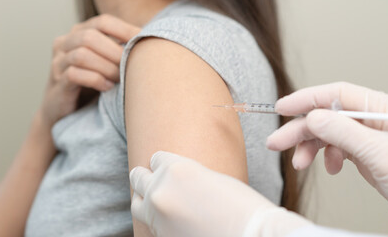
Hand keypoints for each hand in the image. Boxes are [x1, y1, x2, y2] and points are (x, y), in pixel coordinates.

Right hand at [39, 14, 139, 125]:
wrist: (66, 112)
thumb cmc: (91, 85)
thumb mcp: (105, 63)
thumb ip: (118, 50)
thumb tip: (147, 42)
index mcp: (78, 33)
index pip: (102, 22)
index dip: (125, 30)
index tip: (143, 42)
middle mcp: (64, 44)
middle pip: (89, 36)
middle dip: (114, 52)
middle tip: (130, 66)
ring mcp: (58, 64)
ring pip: (81, 55)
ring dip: (106, 67)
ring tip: (119, 79)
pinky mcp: (57, 84)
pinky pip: (74, 75)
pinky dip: (96, 80)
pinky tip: (107, 87)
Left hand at [129, 151, 311, 236]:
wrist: (250, 235)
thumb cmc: (242, 205)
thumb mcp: (212, 178)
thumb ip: (187, 177)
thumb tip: (176, 183)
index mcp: (175, 168)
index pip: (155, 158)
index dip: (163, 163)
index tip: (165, 166)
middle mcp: (160, 190)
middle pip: (138, 177)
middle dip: (146, 177)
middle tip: (149, 178)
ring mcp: (157, 216)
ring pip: (136, 203)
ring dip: (143, 198)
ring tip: (150, 198)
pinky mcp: (160, 236)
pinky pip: (149, 224)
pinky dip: (156, 219)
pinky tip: (167, 219)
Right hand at [266, 82, 387, 232]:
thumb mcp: (381, 155)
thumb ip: (343, 132)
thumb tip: (312, 117)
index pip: (338, 94)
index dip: (306, 99)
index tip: (281, 108)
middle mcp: (382, 118)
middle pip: (331, 115)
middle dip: (303, 129)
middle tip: (277, 144)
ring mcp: (378, 137)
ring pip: (334, 133)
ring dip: (314, 146)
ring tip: (301, 164)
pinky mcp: (376, 154)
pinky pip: (343, 148)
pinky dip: (331, 157)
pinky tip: (331, 169)